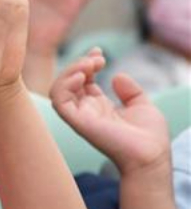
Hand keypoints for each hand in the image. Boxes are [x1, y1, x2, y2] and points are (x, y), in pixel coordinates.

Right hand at [50, 49, 170, 173]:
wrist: (151, 155)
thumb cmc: (149, 136)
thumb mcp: (142, 104)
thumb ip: (129, 90)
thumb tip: (116, 75)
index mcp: (98, 107)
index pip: (82, 81)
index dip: (86, 63)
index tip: (99, 52)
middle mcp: (86, 111)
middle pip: (68, 82)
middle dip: (79, 64)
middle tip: (98, 59)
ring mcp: (80, 116)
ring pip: (58, 90)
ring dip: (70, 72)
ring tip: (89, 65)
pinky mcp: (78, 122)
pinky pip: (59, 102)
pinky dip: (64, 86)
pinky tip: (81, 77)